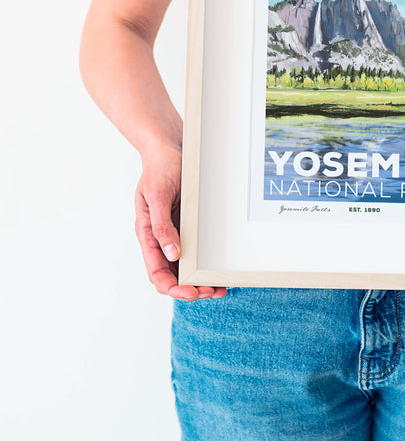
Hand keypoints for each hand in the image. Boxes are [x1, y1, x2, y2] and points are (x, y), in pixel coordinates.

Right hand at [134, 143, 226, 300]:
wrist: (169, 148)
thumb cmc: (158, 169)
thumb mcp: (157, 195)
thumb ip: (161, 225)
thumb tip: (171, 254)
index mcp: (148, 235)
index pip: (156, 272)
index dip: (172, 287)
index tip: (191, 292)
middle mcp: (162, 238)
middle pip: (174, 275)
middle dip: (191, 289)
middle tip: (213, 292)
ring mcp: (177, 232)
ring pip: (187, 266)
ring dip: (201, 280)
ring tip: (220, 288)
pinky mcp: (190, 224)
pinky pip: (198, 250)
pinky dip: (207, 263)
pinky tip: (220, 268)